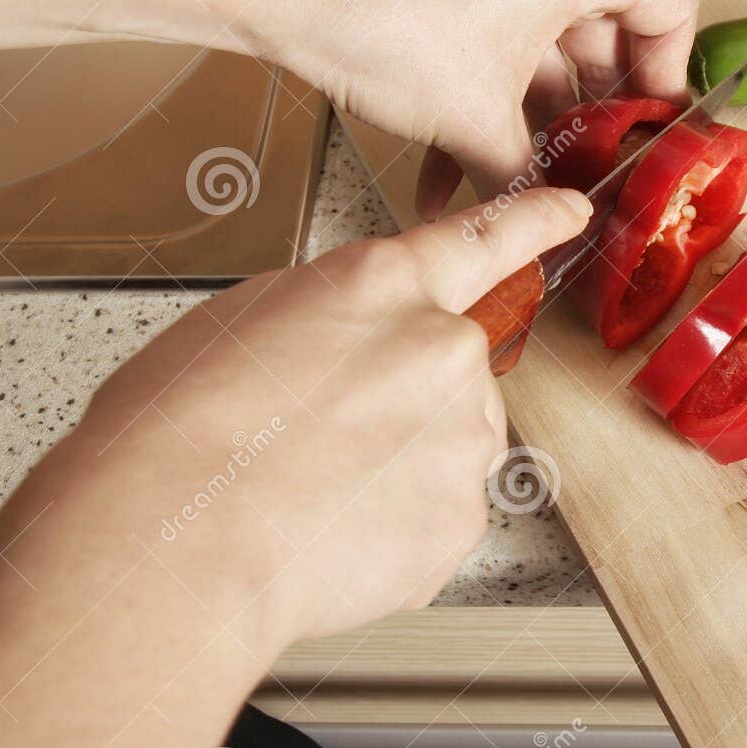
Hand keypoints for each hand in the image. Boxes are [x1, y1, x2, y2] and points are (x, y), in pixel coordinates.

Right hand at [51, 186, 589, 647]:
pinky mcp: (463, 517)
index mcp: (382, 285)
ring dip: (403, 465)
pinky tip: (332, 532)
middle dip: (404, 402)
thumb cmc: (176, 432)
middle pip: (452, 370)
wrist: (173, 537)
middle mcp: (442, 349)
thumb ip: (335, 319)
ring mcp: (462, 435)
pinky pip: (441, 517)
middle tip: (321, 442)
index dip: (533, 223)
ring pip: (451, 447)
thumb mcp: (248, 322)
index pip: (482, 238)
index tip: (572, 209)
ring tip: (316, 491)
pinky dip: (397, 531)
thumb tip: (356, 347)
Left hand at [259, 0, 698, 218]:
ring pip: (545, 61)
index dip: (669, 80)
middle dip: (593, 122)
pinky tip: (450, 183)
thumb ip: (529, 178)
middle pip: (608, 43)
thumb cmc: (384, 20)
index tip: (649, 135)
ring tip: (522, 191)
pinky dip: (484, 113)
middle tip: (590, 177)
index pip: (670, 9)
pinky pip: (496, 57)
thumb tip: (553, 223)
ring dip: (531, 130)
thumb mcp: (475, 121)